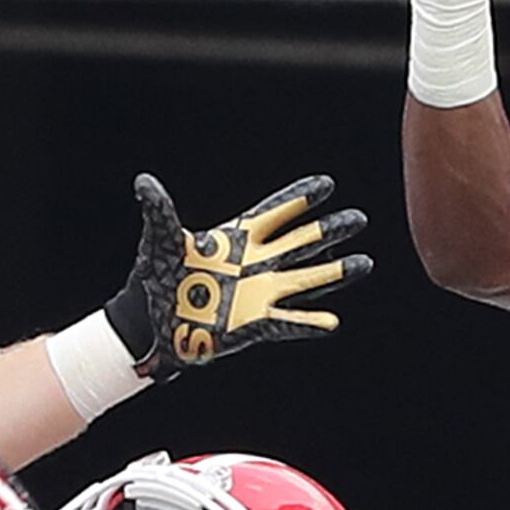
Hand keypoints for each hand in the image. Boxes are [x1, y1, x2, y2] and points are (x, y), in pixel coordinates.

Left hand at [104, 174, 369, 378]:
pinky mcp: (253, 325)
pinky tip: (332, 322)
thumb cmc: (156, 276)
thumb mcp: (160, 238)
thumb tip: (144, 184)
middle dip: (330, 231)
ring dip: (335, 273)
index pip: (275, 212)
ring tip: (365, 262)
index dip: (299, 199)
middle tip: (359, 219)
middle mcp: (254, 263)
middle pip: (302, 242)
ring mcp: (257, 294)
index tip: (327, 184)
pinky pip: (288, 324)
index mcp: (236, 238)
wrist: (150, 322)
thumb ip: (160, 210)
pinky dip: (308, 325)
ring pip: (306, 280)